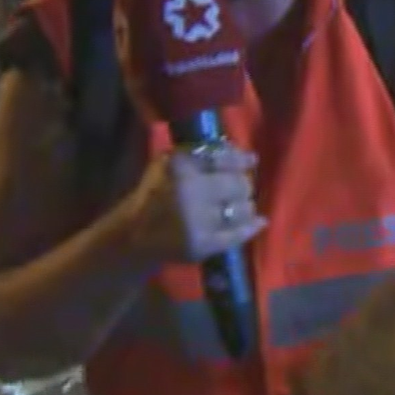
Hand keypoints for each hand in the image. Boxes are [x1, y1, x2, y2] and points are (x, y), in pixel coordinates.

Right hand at [122, 144, 265, 262]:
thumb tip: (237, 149)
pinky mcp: (203, 245)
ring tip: (240, 206)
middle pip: (238, 185)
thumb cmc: (154, 193)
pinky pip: (238, 235)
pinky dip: (252, 227)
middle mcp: (190, 193)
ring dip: (246, 206)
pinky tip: (260, 222)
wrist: (134, 233)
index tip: (251, 160)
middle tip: (239, 189)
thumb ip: (200, 153)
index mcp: (180, 168)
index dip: (241, 159)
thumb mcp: (168, 163)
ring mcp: (198, 221)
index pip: (222, 159)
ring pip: (242, 209)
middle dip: (242, 185)